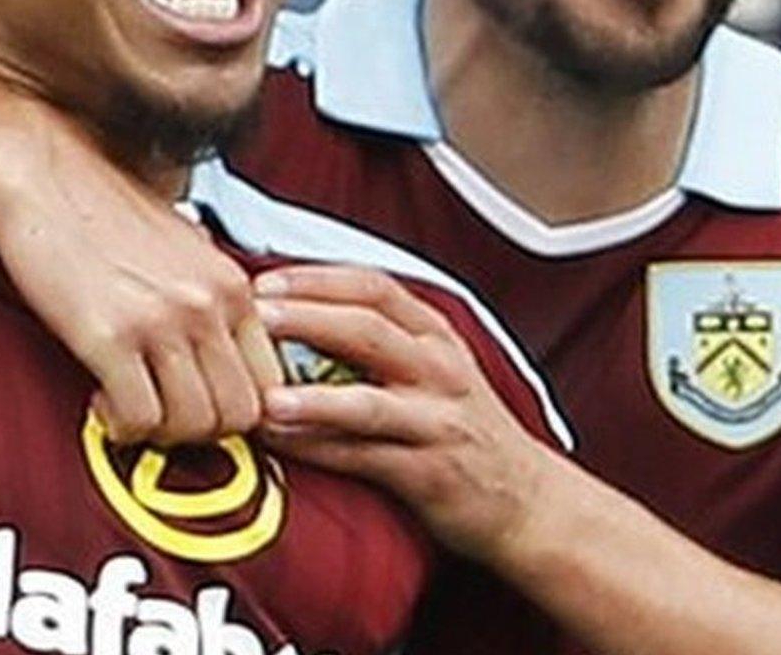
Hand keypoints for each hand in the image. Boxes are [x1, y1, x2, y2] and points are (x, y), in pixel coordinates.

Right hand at [0, 105, 283, 445]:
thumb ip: (207, 293)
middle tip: (165, 417)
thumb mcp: (179, 243)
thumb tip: (215, 348)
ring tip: (130, 408)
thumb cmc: (95, 202)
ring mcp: (162, 320)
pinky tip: (102, 402)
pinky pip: (139, 418)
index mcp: (229, 281)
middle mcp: (207, 302)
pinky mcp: (110, 336)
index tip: (205, 410)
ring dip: (160, 433)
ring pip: (195, 425)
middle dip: (202, 432)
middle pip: (241, 413)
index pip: (271, 379)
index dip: (238, 409)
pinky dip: (121, 427)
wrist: (36, 169)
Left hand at [253, 264, 562, 562]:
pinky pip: (364, 458)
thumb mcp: (436, 368)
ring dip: (311, 398)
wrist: (528, 501)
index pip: (374, 288)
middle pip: (367, 331)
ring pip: (367, 403)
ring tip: (265, 395)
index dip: (316, 279)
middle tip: (253, 316)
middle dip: (306, 318)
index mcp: (435, 336)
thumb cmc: (464, 427)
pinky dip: (317, 450)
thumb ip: (381, 338)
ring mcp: (436, 423)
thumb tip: (292, 311)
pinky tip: (278, 443)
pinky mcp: (428, 474)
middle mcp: (439, 371)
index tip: (265, 280)